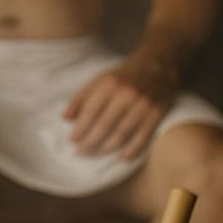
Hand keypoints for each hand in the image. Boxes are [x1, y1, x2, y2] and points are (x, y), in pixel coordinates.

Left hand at [63, 54, 178, 159]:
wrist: (156, 66)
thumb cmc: (121, 77)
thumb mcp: (98, 81)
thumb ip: (81, 98)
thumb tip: (65, 118)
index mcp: (108, 85)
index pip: (91, 111)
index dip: (80, 128)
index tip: (72, 140)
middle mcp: (126, 94)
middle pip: (105, 124)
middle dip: (91, 141)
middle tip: (81, 152)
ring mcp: (143, 104)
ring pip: (123, 132)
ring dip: (108, 147)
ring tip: (97, 153)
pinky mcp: (157, 112)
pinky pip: (144, 135)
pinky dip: (133, 148)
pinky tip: (124, 157)